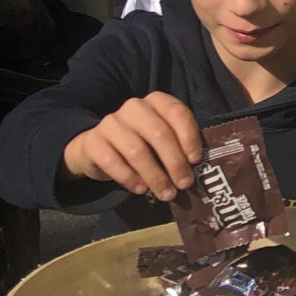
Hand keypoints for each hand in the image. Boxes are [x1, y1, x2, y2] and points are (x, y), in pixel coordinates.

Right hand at [62, 93, 204, 201]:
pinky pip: (113, 161)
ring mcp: (111, 122)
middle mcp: (134, 107)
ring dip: (155, 176)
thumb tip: (202, 172)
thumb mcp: (162, 140)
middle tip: (184, 184)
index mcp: (156, 101)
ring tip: (166, 194)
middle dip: (175, 162)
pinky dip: (130, 178)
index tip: (196, 160)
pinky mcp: (93, 141)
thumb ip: (180, 147)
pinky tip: (142, 190)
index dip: (189, 136)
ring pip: (137, 150)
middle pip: (158, 133)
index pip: (177, 112)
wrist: (99, 149)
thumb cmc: (142, 144)